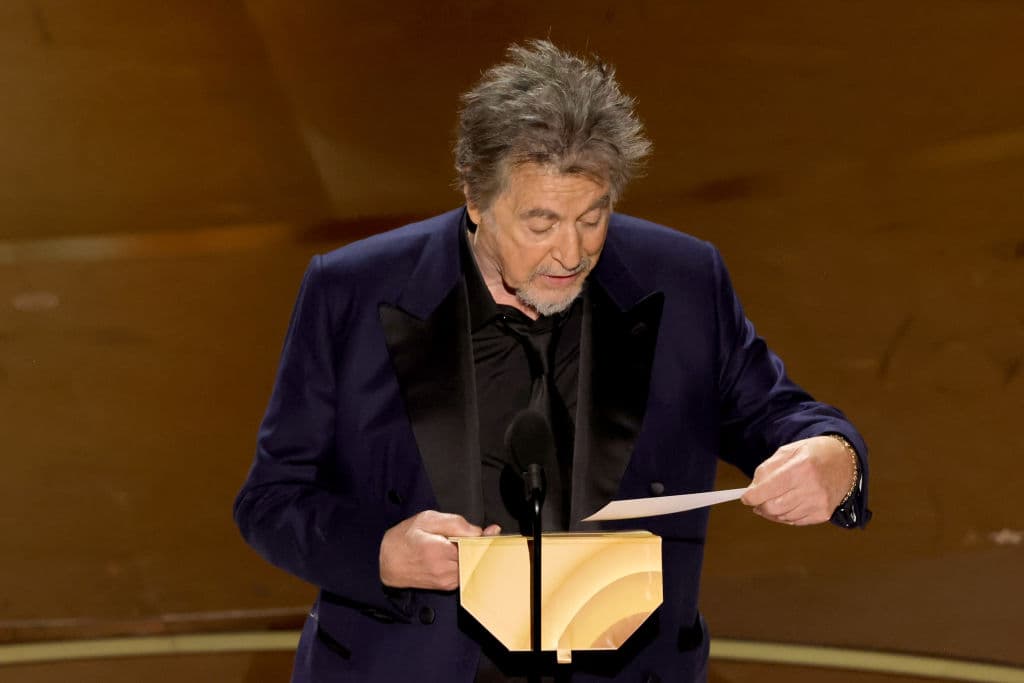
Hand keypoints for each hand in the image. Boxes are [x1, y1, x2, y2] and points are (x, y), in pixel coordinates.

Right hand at [379, 510, 500, 589]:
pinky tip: (457, 555)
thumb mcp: (427, 519)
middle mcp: (444, 570)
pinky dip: (466, 563)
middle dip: (480, 546)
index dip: (485, 537)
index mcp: (439, 551)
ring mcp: (446, 580)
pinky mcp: (446, 586)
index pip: (475, 545)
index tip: (492, 531)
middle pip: (477, 557)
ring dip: (473, 555)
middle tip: (480, 535)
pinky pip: (465, 573)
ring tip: (461, 544)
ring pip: (472, 566)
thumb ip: (455, 523)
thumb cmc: (404, 539)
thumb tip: (479, 531)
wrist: (386, 562)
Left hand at [740, 436, 855, 525]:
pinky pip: (795, 521)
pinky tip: (787, 504)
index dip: (752, 496)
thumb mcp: (787, 451)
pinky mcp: (823, 514)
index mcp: (800, 467)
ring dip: (772, 511)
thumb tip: (751, 491)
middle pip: (773, 507)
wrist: (844, 462)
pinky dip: (785, 516)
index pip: (768, 489)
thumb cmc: (812, 454)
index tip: (745, 497)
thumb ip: (766, 470)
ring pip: (783, 516)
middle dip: (759, 506)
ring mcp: (819, 502)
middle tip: (756, 501)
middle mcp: (812, 487)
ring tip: (772, 500)